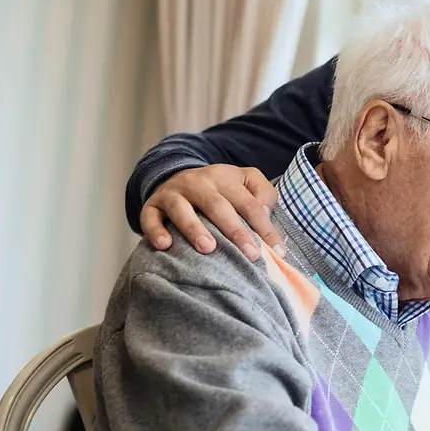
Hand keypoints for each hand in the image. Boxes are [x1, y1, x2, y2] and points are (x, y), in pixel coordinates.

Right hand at [140, 165, 282, 261]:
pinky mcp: (152, 205)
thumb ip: (264, 194)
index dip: (265, 227)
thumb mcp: (246, 181)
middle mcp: (198, 183)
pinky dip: (155, 231)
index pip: (249, 204)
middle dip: (235, 231)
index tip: (279, 251)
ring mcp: (173, 193)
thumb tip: (267, 213)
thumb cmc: (220, 189)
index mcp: (225, 178)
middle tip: (251, 255)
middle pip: (218, 207)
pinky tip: (165, 246)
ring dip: (194, 228)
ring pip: (182, 209)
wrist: (176, 175)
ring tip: (208, 248)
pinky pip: (150, 217)